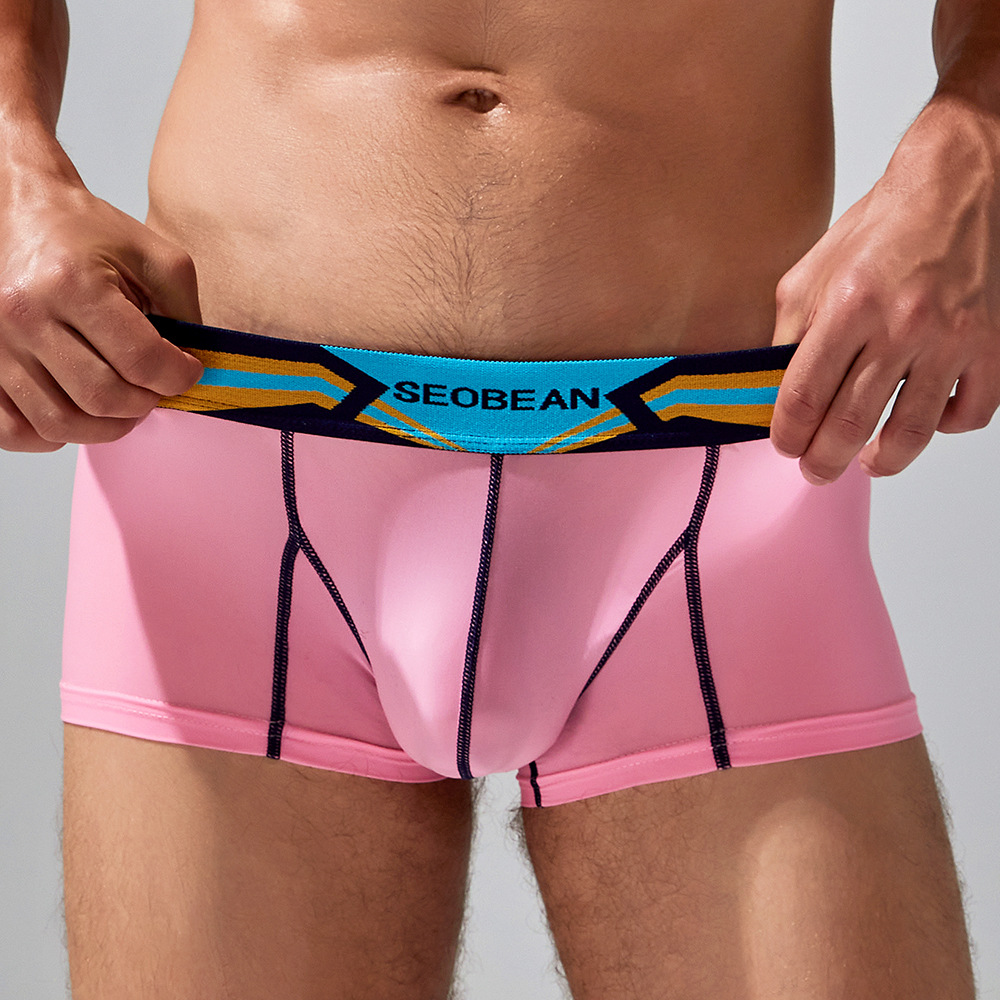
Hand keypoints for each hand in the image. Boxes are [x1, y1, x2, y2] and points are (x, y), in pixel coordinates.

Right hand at [0, 170, 202, 451]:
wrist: (19, 209)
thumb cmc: (86, 232)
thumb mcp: (156, 257)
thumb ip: (186, 312)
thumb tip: (195, 370)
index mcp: (72, 282)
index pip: (140, 361)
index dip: (178, 377)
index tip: (188, 372)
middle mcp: (24, 314)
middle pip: (101, 397)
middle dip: (144, 404)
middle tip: (156, 390)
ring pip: (60, 422)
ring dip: (106, 426)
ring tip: (125, 404)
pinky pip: (12, 430)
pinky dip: (51, 436)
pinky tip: (78, 413)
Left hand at [770, 96, 999, 482]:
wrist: (955, 186)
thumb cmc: (880, 229)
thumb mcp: (809, 274)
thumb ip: (788, 334)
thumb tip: (772, 389)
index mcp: (848, 306)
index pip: (803, 396)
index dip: (787, 434)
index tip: (784, 445)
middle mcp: (901, 325)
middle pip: (850, 424)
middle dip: (823, 461)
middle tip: (815, 469)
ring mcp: (951, 338)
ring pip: (910, 431)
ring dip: (881, 461)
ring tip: (865, 464)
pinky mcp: (991, 345)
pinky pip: (969, 413)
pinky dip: (943, 429)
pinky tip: (922, 423)